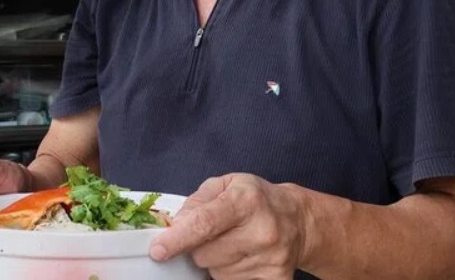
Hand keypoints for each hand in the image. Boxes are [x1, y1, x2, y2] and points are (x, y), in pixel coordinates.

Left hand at [149, 174, 310, 279]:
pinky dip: (231, 274)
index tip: (158, 250)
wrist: (296, 218)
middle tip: (218, 234)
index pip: (205, 224)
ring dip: (217, 262)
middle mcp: (261, 230)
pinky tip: (243, 259)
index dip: (177, 239)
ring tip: (235, 244)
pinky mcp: (275, 278)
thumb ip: (196, 203)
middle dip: (200, 247)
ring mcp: (270, 258)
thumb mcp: (225, 185)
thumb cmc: (255, 199)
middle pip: (205, 254)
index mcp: (245, 201)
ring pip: (218, 272)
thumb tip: (175, 227)